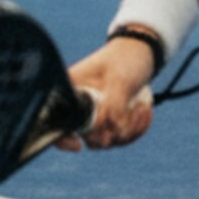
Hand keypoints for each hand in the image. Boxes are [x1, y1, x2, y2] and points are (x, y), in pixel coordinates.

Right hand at [55, 38, 157, 152]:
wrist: (142, 53)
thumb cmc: (125, 59)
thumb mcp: (120, 80)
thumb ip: (116, 107)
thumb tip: (116, 132)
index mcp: (71, 90)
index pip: (54, 120)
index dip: (61, 138)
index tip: (77, 144)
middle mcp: (80, 105)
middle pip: (88, 137)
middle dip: (111, 133)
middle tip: (129, 114)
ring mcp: (96, 115)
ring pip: (107, 140)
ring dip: (129, 129)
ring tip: (142, 106)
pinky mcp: (111, 121)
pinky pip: (121, 137)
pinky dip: (136, 128)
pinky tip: (144, 109)